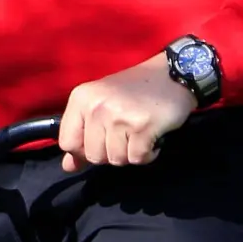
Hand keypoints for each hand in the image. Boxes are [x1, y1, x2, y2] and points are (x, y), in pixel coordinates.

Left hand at [57, 56, 196, 170]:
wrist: (175, 74)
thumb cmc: (136, 90)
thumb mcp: (101, 104)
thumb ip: (82, 134)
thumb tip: (68, 167)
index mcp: (81, 98)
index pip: (67, 142)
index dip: (83, 150)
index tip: (101, 140)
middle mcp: (96, 106)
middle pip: (93, 156)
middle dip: (110, 152)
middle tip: (125, 134)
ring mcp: (119, 116)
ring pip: (115, 160)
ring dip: (130, 153)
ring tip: (139, 133)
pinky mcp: (142, 126)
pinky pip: (137, 159)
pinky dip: (147, 154)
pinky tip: (152, 137)